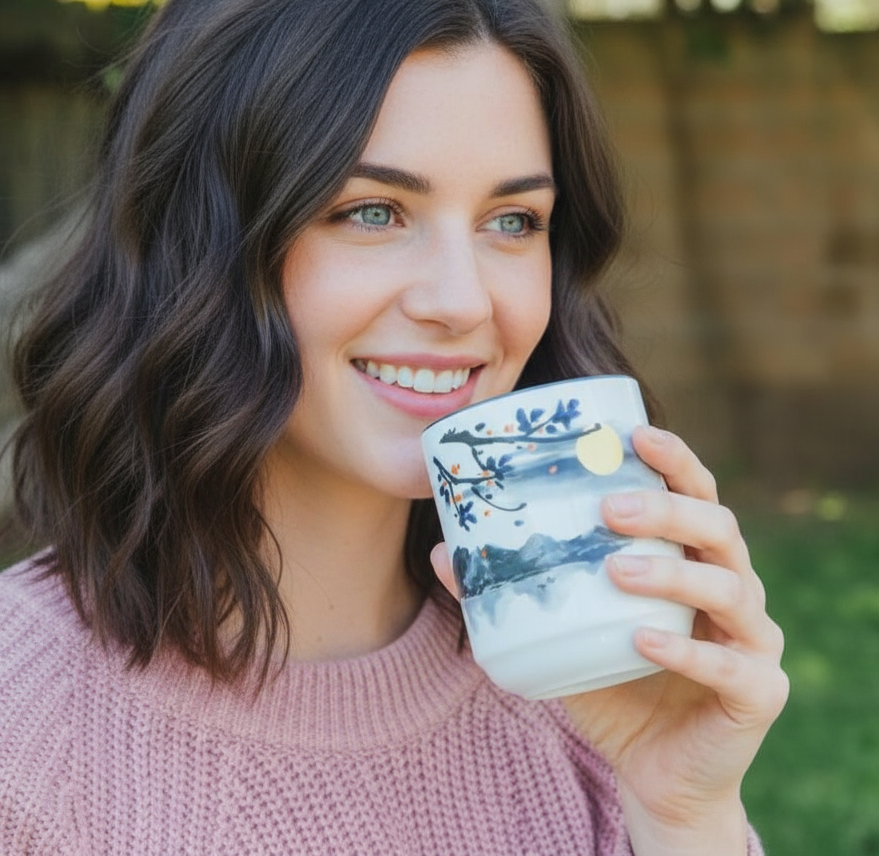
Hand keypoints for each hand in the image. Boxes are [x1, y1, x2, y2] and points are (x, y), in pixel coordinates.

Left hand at [430, 425, 787, 854]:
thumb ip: (514, 590)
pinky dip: (687, 649)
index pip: (695, 492)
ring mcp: (753, 638)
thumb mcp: (559, 630)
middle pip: (718, 526)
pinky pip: (733, 665)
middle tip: (609, 510)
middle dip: (667, 509)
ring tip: (616, 570)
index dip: (673, 458)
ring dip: (672, 571)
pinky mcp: (760, 691)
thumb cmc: (611, 682)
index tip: (633, 433)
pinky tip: (641, 637)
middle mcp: (732, 585)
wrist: (652, 769)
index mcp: (692, 556)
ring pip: (731, 586)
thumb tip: (442, 552)